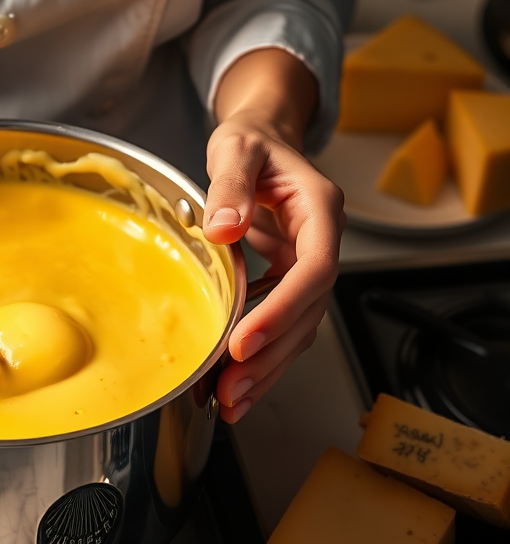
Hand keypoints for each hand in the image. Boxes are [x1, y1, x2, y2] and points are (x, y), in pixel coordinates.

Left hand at [204, 50, 345, 422]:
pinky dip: (259, 359)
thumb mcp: (237, 148)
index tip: (245, 340)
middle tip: (231, 389)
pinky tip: (231, 386)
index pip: (314, 270)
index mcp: (320, 211)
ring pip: (298, 330)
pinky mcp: (286, 284)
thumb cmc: (252, 143)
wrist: (260, 142)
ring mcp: (305, 268)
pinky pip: (280, 327)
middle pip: (309, 312)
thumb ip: (230, 184)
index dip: (283, 309)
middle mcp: (321, 245)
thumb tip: (222, 229)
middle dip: (271, 355)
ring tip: (229, 401)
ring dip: (267, 369)